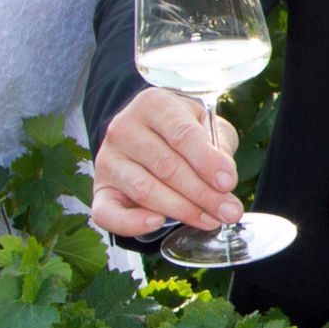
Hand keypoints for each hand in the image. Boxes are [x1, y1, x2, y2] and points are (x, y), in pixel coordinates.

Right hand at [89, 88, 241, 238]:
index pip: (182, 134)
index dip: (207, 161)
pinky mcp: (100, 189)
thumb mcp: (207, 126)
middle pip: (166, 166)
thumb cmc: (183, 131)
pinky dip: (131, 222)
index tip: (228, 182)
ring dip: (181, 210)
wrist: (148, 135)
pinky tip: (158, 222)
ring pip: (144, 190)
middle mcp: (124, 128)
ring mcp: (108, 159)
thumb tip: (223, 179)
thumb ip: (218, 146)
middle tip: (228, 211)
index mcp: (154, 104)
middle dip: (203, 194)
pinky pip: (108, 212)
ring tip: (210, 219)